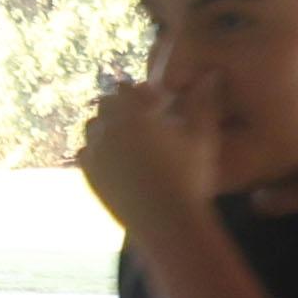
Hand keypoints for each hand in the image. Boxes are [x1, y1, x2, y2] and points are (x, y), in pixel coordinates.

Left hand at [75, 75, 227, 236]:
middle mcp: (106, 131)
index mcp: (131, 114)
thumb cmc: (189, 176)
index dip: (141, 93)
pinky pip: (87, 154)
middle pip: (105, 106)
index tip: (158, 103)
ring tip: (131, 139)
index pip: (125, 89)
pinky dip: (98, 151)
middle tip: (145, 121)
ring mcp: (95, 155)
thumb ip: (203, 102)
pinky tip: (119, 160)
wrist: (167, 223)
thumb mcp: (202, 136)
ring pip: (92, 128)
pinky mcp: (90, 178)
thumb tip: (211, 74)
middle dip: (122, 108)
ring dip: (108, 127)